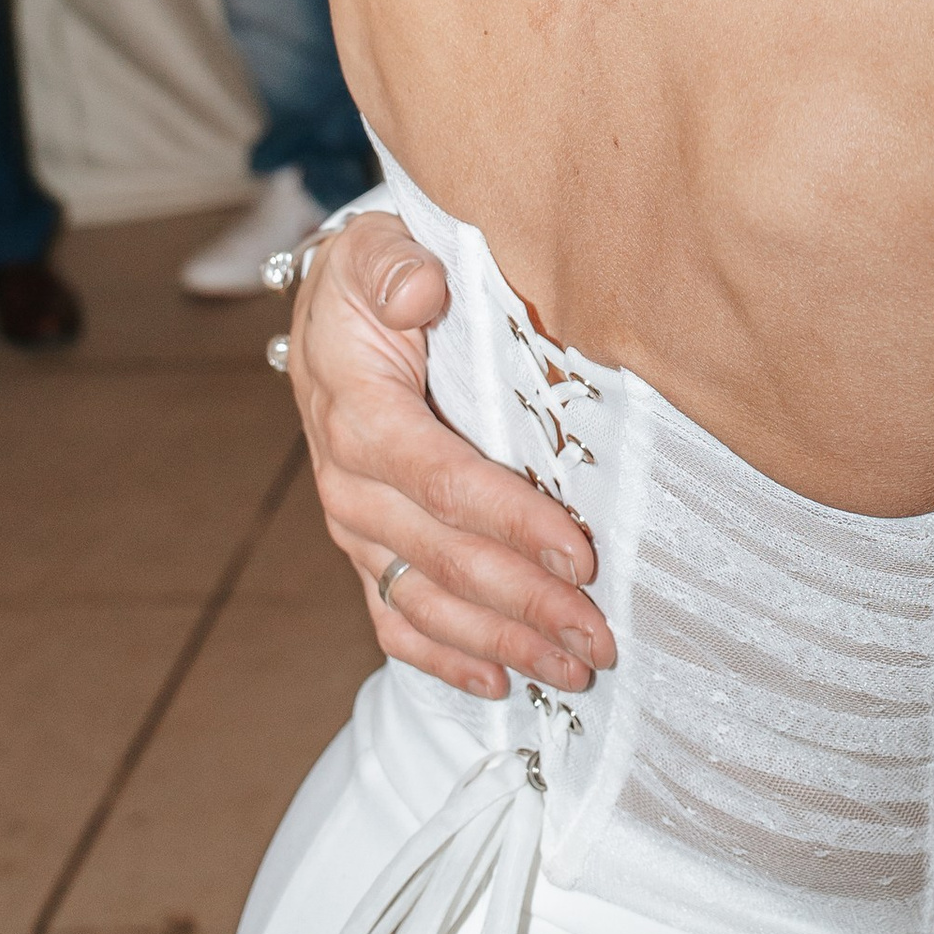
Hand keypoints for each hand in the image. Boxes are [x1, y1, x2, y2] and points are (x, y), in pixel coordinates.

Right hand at [287, 212, 617, 698]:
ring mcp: (357, 526)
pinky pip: (396, 620)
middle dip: (527, 603)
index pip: (443, 480)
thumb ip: (397, 266)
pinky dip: (444, 659)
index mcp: (359, 412)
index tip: (581, 551)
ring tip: (572, 670)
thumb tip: (424, 290)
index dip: (512, 521)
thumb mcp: (378, 248)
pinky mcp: (367, 550)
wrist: (333, 309)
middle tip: (600, 636)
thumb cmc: (375, 278)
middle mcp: (351, 483)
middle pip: (445, 558)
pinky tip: (498, 684)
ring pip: (427, 602)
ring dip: (502, 643)